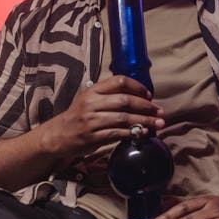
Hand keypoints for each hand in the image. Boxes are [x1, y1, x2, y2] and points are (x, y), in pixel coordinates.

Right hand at [41, 75, 164, 158]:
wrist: (58, 135)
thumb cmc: (80, 116)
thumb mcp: (90, 99)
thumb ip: (111, 96)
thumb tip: (142, 98)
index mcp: (93, 91)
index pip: (119, 81)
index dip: (138, 87)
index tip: (149, 95)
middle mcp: (92, 103)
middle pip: (125, 101)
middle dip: (147, 107)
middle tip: (160, 112)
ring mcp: (92, 120)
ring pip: (124, 118)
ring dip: (145, 121)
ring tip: (158, 123)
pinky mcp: (93, 136)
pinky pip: (118, 133)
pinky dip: (133, 133)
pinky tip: (143, 133)